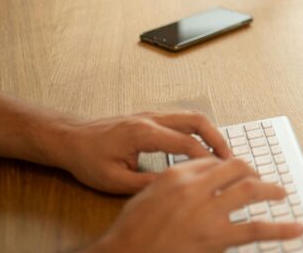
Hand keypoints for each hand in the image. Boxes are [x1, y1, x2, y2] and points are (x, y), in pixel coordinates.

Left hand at [54, 111, 231, 193]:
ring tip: (221, 153)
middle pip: (196, 120)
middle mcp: (152, 119)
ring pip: (191, 117)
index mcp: (144, 133)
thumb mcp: (114, 180)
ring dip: (210, 132)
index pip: (186, 143)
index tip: (221, 171)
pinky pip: (182, 119)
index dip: (207, 158)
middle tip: (231, 158)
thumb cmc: (88, 159)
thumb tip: (175, 187)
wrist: (71, 138)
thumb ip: (147, 182)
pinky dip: (198, 131)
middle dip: (217, 138)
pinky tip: (201, 146)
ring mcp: (152, 115)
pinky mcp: (151, 117)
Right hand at [90, 157, 302, 252]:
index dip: (227, 168)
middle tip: (261, 181)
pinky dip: (279, 229)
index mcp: (176, 175)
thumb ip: (173, 184)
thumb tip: (197, 179)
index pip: (212, 162)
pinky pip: (254, 229)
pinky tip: (295, 228)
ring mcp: (208, 212)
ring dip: (271, 190)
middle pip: (235, 168)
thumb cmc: (130, 233)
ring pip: (250, 191)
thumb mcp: (146, 196)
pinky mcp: (216, 237)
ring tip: (282, 193)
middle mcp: (195, 188)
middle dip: (251, 172)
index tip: (235, 174)